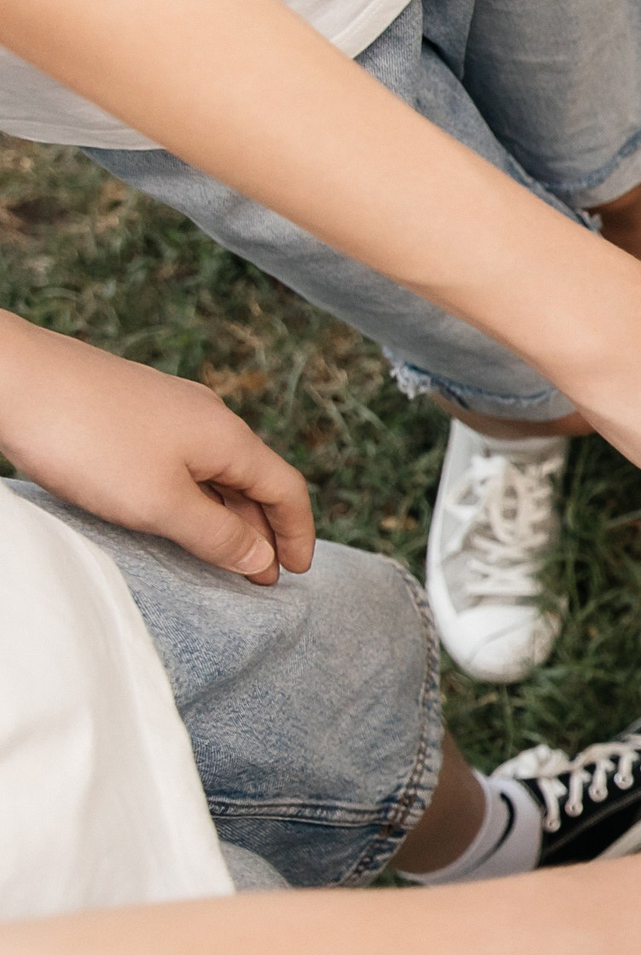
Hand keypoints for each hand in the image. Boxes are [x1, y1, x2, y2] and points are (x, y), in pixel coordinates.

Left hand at [0, 317, 312, 583]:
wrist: (14, 378)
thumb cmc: (88, 441)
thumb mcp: (159, 504)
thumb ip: (217, 536)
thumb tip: (262, 558)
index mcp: (228, 437)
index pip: (287, 489)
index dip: (299, 534)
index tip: (297, 573)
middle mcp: (209, 417)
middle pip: (255, 479)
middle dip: (262, 529)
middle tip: (256, 576)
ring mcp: (170, 409)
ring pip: (216, 469)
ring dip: (226, 513)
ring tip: (217, 552)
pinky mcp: (134, 409)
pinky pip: (182, 458)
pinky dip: (193, 493)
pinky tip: (170, 510)